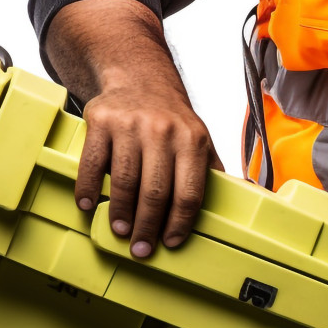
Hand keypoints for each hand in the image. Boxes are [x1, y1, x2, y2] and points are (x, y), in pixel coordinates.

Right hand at [76, 80, 222, 256]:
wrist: (140, 78)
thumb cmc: (171, 118)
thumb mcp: (199, 137)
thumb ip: (210, 167)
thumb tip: (238, 196)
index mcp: (193, 139)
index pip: (189, 191)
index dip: (180, 221)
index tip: (170, 242)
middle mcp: (163, 131)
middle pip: (156, 191)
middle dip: (148, 226)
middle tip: (141, 248)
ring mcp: (131, 125)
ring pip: (125, 181)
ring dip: (120, 213)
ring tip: (119, 231)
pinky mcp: (102, 122)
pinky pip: (93, 163)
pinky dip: (89, 188)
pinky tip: (89, 205)